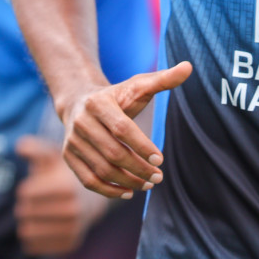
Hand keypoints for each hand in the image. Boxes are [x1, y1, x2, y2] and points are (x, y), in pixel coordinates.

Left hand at [14, 136, 105, 255]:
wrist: (89, 198)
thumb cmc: (62, 174)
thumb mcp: (51, 157)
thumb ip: (35, 149)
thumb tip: (20, 147)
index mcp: (66, 188)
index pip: (26, 194)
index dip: (24, 190)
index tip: (32, 188)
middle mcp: (72, 211)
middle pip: (26, 213)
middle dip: (24, 206)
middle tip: (32, 203)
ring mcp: (73, 230)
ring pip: (28, 233)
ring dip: (25, 223)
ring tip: (33, 216)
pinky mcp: (70, 244)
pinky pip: (35, 247)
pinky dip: (31, 239)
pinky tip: (38, 228)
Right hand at [58, 61, 191, 198]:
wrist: (78, 102)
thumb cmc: (116, 96)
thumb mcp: (137, 86)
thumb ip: (163, 79)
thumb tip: (189, 67)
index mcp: (97, 103)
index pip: (122, 129)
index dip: (142, 146)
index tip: (160, 160)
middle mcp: (80, 122)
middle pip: (113, 153)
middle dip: (138, 169)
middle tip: (158, 177)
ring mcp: (72, 140)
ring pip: (102, 169)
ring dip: (128, 182)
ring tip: (147, 184)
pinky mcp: (69, 155)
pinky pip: (88, 180)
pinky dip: (108, 190)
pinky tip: (128, 192)